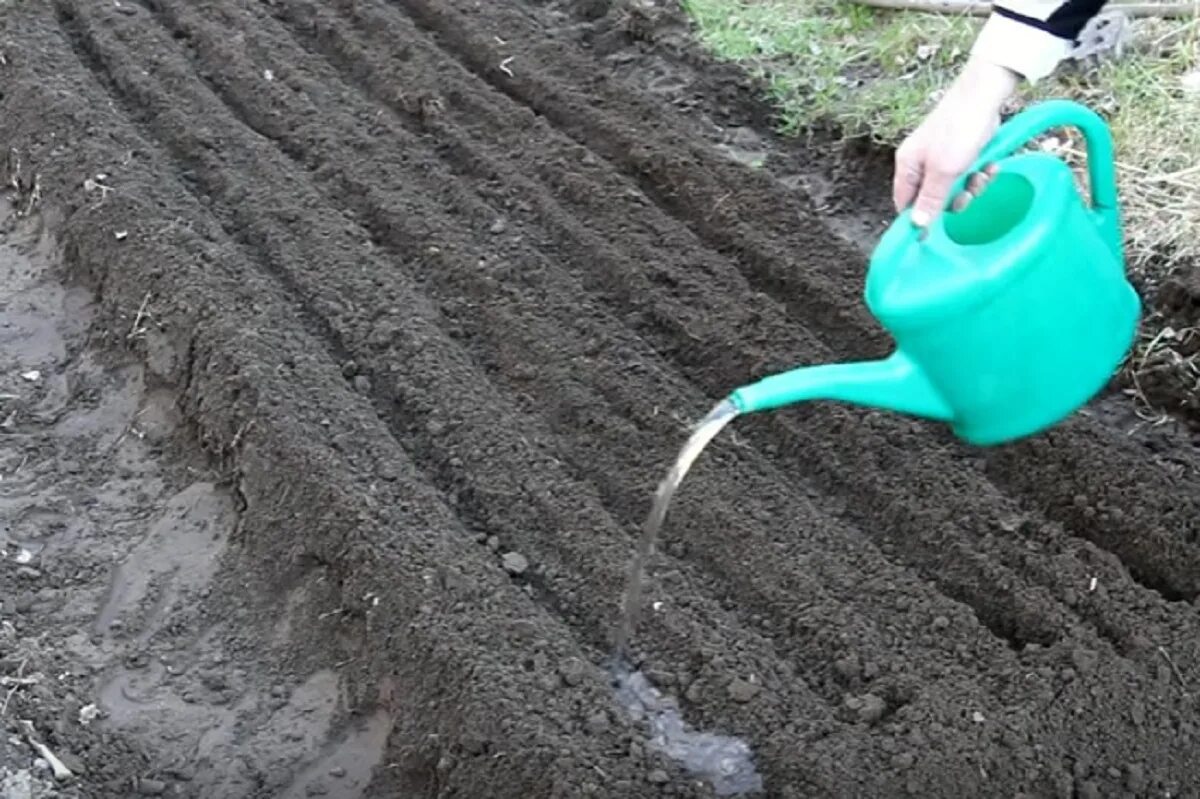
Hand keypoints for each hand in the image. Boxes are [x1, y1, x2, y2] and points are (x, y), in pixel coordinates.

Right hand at [892, 58, 1019, 226]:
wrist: (984, 94)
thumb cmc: (959, 130)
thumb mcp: (944, 171)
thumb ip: (930, 200)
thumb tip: (917, 225)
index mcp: (908, 166)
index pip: (905, 204)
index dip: (919, 219)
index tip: (934, 232)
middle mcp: (921, 163)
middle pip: (934, 198)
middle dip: (955, 198)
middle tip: (969, 192)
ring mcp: (941, 157)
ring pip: (955, 187)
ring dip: (973, 185)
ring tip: (984, 173)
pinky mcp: (961, 151)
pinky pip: (968, 173)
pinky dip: (980, 172)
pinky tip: (991, 165)